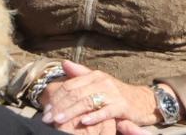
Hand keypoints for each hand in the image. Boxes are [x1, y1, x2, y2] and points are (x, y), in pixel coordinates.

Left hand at [39, 62, 158, 129]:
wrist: (140, 100)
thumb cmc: (114, 92)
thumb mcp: (97, 81)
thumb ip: (80, 73)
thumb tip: (63, 63)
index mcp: (95, 76)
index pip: (70, 85)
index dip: (56, 98)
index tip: (45, 110)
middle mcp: (103, 82)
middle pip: (76, 94)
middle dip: (59, 107)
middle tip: (46, 119)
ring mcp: (113, 94)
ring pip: (87, 102)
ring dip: (70, 112)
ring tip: (57, 122)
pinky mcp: (121, 106)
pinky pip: (106, 111)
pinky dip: (94, 116)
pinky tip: (83, 122)